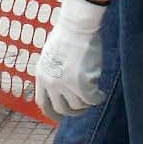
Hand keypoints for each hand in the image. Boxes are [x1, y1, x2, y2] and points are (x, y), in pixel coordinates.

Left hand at [35, 0, 106, 120]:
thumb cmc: (67, 35)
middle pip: (62, 109)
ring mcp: (65, 85)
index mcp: (41, 76)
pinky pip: (92, 99)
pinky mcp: (81, 84)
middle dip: (74, 112)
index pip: (43, 103)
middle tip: (84, 108)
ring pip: (78, 105)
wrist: (77, 26)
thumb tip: (61, 88)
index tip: (61, 117)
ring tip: (94, 94)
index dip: (53, 113)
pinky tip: (102, 93)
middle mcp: (50, 83)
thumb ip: (53, 73)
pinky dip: (98, 98)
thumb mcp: (51, 56)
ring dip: (87, 103)